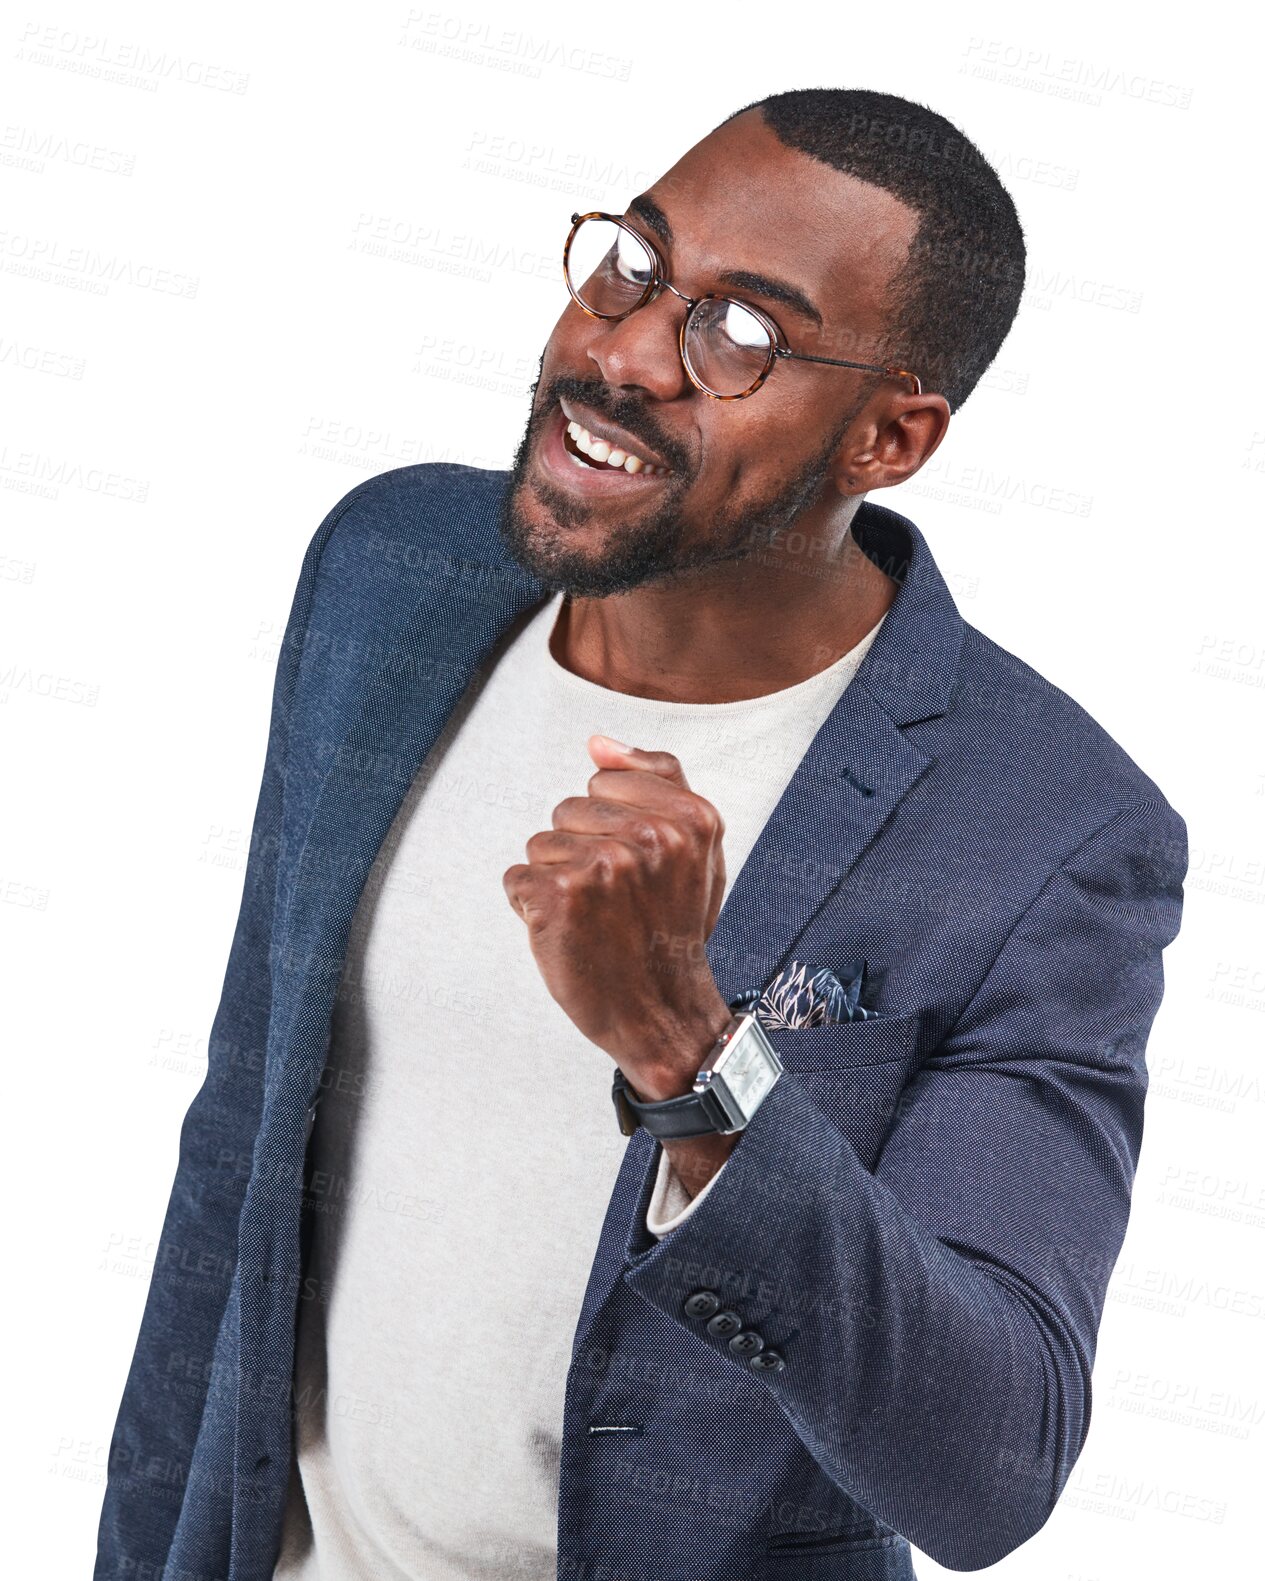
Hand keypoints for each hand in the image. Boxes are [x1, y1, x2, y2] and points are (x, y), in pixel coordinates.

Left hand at [503, 734, 732, 1098]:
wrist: (660, 1012)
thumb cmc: (670, 927)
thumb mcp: (694, 847)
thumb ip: (656, 779)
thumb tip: (598, 742)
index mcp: (689, 818)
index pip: (604, 781)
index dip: (611, 824)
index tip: (638, 869)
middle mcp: (648, 837)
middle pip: (568, 809)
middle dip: (582, 850)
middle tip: (616, 900)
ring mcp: (601, 867)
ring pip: (541, 844)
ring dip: (557, 880)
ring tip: (594, 918)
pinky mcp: (557, 898)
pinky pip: (518, 878)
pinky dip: (531, 907)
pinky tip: (568, 933)